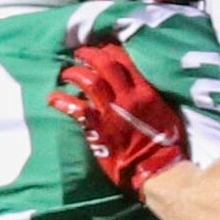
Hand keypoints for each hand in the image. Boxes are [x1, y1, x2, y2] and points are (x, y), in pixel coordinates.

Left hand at [50, 41, 186, 196]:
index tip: (102, 48)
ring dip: (74, 73)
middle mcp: (128, 98)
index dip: (110, 50)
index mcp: (146, 93)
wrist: (158, 170)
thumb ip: (153, 97)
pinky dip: (61, 101)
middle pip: (105, 64)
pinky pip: (76, 108)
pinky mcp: (98, 129)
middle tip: (79, 54)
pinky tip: (53, 98)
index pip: (126, 61)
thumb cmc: (166, 146)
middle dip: (89, 54)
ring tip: (66, 73)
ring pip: (89, 81)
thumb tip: (144, 87)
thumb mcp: (167, 114)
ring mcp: (112, 113)